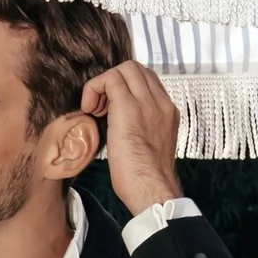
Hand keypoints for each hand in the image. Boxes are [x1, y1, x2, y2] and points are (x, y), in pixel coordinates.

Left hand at [81, 58, 182, 214]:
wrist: (152, 189)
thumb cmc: (146, 179)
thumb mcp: (150, 147)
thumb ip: (142, 128)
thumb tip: (123, 126)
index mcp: (167, 112)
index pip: (147, 80)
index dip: (126, 87)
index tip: (111, 109)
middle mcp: (161, 103)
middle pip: (136, 69)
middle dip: (114, 81)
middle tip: (101, 108)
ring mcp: (147, 103)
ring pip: (125, 69)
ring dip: (104, 84)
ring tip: (96, 110)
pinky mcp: (129, 108)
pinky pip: (110, 79)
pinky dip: (94, 89)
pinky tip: (90, 111)